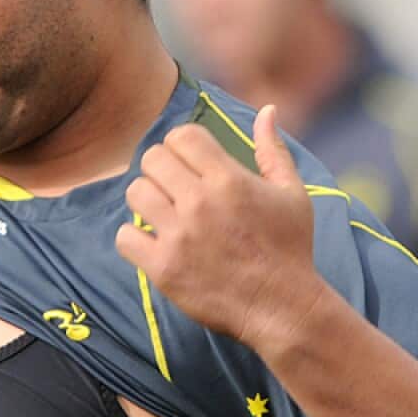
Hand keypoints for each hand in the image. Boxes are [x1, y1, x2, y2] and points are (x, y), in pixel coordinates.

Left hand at [115, 105, 326, 351]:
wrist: (283, 307)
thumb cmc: (291, 248)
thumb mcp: (292, 193)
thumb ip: (272, 149)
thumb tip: (267, 109)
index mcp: (229, 179)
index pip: (181, 136)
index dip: (182, 145)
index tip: (190, 163)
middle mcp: (200, 203)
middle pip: (152, 158)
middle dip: (162, 169)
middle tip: (174, 188)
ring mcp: (179, 236)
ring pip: (135, 192)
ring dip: (147, 200)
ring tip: (163, 213)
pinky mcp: (164, 269)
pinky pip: (125, 236)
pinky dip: (134, 238)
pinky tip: (153, 242)